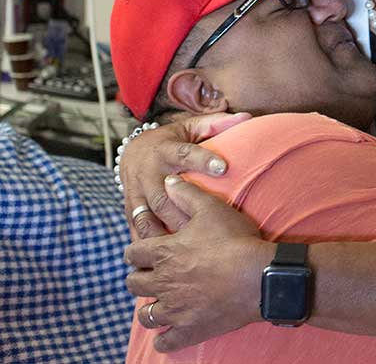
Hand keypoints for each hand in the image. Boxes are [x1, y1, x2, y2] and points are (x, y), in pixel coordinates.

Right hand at [121, 111, 250, 238]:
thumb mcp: (190, 127)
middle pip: (164, 195)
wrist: (132, 151)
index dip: (203, 160)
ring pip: (147, 216)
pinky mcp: (130, 208)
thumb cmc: (171, 140)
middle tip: (205, 226)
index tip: (224, 167)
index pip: (185, 154)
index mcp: (166, 150)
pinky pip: (136, 229)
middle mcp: (148, 172)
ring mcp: (136, 192)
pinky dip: (147, 244)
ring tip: (186, 248)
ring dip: (164, 233)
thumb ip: (216, 124)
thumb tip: (246, 117)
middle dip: (182, 211)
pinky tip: (161, 258)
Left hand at [124, 175, 273, 352]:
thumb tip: (167, 181)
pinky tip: (167, 334)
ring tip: (158, 303)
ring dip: (148, 308)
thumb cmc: (235, 240)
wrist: (258, 276)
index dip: (135, 252)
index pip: (133, 253)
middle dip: (138, 278)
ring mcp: (175, 308)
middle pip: (134, 284)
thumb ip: (186, 194)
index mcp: (164, 253)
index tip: (142, 253)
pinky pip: (165, 341)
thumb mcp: (211, 208)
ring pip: (146, 314)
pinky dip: (163, 339)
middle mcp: (163, 281)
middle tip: (150, 276)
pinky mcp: (189, 329)